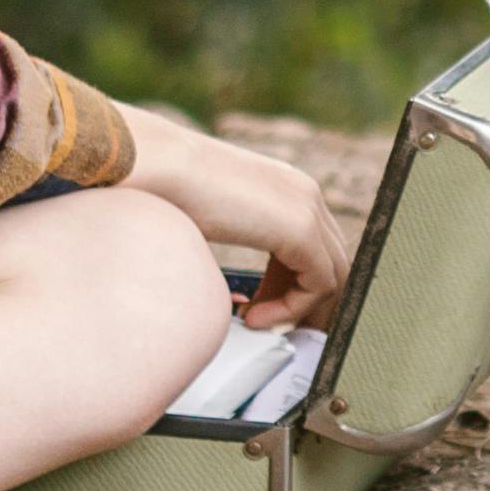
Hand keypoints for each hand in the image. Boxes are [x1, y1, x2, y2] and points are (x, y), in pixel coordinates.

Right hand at [121, 111, 348, 325]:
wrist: (156, 167)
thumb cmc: (167, 189)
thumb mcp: (214, 217)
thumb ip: (239, 240)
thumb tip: (240, 284)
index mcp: (286, 186)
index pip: (315, 246)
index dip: (291, 285)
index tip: (258, 307)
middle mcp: (305, 192)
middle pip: (331, 262)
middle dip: (300, 300)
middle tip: (265, 323)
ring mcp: (307, 207)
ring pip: (332, 276)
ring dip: (296, 309)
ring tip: (255, 323)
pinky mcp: (301, 228)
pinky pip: (319, 284)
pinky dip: (291, 309)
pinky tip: (252, 317)